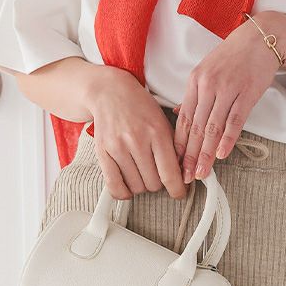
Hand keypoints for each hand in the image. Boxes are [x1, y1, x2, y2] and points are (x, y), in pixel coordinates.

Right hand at [87, 69, 188, 200]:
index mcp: (157, 132)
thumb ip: (174, 146)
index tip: (179, 193)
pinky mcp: (103, 154)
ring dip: (142, 185)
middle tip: (158, 172)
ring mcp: (118, 148)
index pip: (170, 173)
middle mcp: (137, 141)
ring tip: (143, 172)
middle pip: (153, 184)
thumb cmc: (140, 106)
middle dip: (159, 183)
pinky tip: (129, 184)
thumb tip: (182, 174)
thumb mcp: (163, 121)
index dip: (177, 189)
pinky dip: (124, 192)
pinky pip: (114, 186)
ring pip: (136, 187)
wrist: (111, 92)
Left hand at [173, 12, 285, 183]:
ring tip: (202, 172)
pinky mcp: (247, 92)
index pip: (184, 118)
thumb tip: (178, 114)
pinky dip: (228, 138)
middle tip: (187, 176)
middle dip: (190, 155)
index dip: (180, 144)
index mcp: (195, 80)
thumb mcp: (207, 69)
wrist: (261, 37)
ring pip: (213, 127)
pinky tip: (222, 153)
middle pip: (197, 126)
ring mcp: (228, 88)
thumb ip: (194, 93)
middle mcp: (208, 85)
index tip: (176, 163)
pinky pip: (235, 119)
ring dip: (207, 153)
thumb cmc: (234, 54)